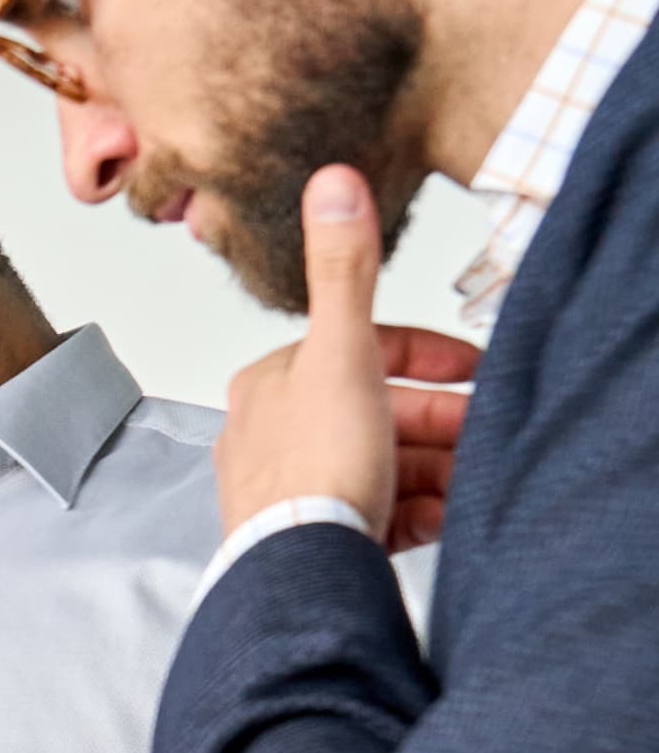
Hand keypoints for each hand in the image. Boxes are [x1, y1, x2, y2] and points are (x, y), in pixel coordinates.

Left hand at [216, 165, 482, 551]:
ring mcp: (289, 488)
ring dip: (434, 468)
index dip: (427, 357)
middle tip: (480, 432)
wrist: (299, 566)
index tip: (471, 370)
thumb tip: (331, 187)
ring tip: (467, 480)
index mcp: (273, 383)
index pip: (361, 351)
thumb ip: (344, 273)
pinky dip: (414, 511)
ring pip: (380, 464)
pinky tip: (437, 516)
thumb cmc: (314, 465)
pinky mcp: (309, 536)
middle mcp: (271, 434)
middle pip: (377, 413)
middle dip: (438, 422)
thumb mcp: (341, 352)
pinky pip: (373, 514)